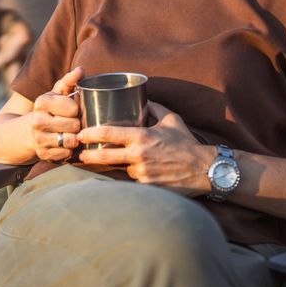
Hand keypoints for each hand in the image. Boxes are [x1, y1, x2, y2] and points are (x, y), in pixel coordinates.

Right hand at [30, 67, 83, 161]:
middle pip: (74, 125)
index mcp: (41, 102)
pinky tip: (65, 145)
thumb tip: (81, 69)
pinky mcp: (43, 155)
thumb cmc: (48, 109)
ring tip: (71, 134)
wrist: (27, 132)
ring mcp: (39, 139)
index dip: (76, 109)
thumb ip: (69, 81)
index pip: (73, 107)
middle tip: (73, 123)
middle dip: (77, 124)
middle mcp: (37, 120)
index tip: (72, 110)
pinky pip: (67, 154)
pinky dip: (69, 151)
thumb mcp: (56, 94)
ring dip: (75, 138)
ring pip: (71, 141)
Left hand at [78, 102, 212, 194]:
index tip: (81, 133)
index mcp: (141, 137)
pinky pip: (134, 181)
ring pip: (122, 169)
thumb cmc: (187, 143)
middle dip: (89, 155)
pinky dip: (134, 177)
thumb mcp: (171, 119)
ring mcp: (142, 174)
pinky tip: (142, 174)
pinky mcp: (147, 188)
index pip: (108, 134)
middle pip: (104, 156)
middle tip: (80, 154)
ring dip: (120, 166)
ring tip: (121, 163)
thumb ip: (154, 107)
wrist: (205, 170)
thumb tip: (143, 98)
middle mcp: (138, 156)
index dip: (90, 133)